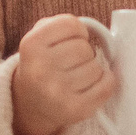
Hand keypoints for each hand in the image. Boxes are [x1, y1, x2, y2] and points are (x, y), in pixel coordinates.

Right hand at [11, 16, 117, 134]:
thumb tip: (93, 28)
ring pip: (96, 68)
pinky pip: (106, 86)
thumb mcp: (39, 39)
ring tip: (78, 76)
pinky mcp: (75, 110)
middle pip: (84, 48)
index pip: (71, 25)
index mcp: (31, 46)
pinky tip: (93, 85)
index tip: (71, 40)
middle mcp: (40, 70)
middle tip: (73, 62)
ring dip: (92, 70)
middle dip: (84, 53)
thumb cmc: (41, 65)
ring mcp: (57, 92)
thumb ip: (60, 25)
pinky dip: (106, 83)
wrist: (29, 106)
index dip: (78, 31)